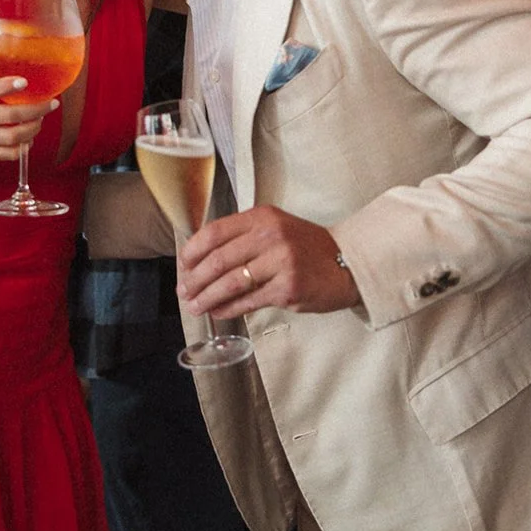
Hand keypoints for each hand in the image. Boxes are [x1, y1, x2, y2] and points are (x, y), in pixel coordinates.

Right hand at [0, 67, 58, 162]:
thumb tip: (6, 44)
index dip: (7, 86)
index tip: (26, 81)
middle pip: (6, 116)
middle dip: (35, 111)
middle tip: (51, 104)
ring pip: (8, 137)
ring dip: (31, 131)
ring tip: (40, 122)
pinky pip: (3, 154)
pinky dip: (21, 149)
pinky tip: (28, 140)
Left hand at [178, 205, 359, 317]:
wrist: (347, 264)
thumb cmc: (305, 248)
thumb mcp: (276, 229)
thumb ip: (243, 237)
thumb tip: (202, 260)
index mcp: (263, 217)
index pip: (215, 232)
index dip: (193, 251)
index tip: (183, 265)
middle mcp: (270, 236)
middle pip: (218, 260)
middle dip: (195, 279)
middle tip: (183, 291)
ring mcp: (280, 262)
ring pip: (230, 283)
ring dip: (207, 297)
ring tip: (195, 306)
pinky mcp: (288, 288)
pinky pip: (248, 301)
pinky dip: (228, 309)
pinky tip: (218, 312)